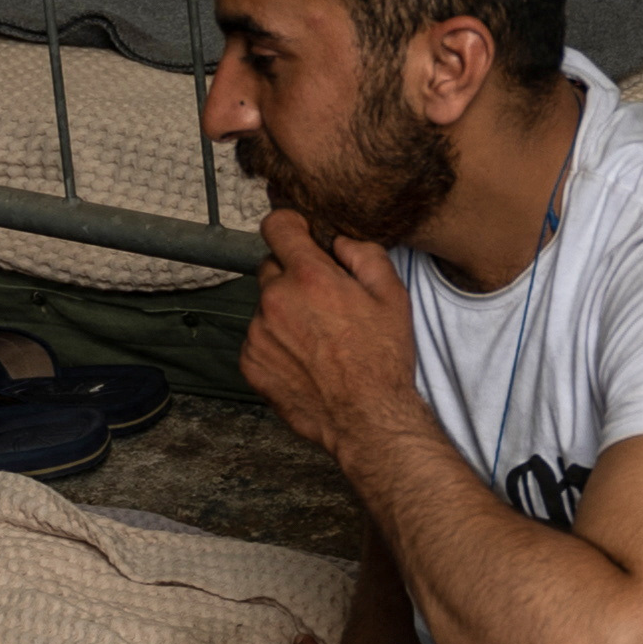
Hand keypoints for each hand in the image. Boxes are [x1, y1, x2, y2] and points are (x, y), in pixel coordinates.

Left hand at [236, 214, 421, 465]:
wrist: (366, 418)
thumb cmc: (382, 359)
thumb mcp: (392, 295)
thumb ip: (364, 253)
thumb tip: (339, 240)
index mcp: (309, 276)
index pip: (277, 225)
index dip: (291, 226)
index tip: (300, 236)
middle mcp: (275, 300)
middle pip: (271, 267)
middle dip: (294, 276)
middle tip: (324, 303)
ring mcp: (258, 333)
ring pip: (265, 306)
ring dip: (285, 313)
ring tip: (318, 340)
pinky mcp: (250, 362)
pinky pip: (258, 338)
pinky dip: (275, 343)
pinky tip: (304, 360)